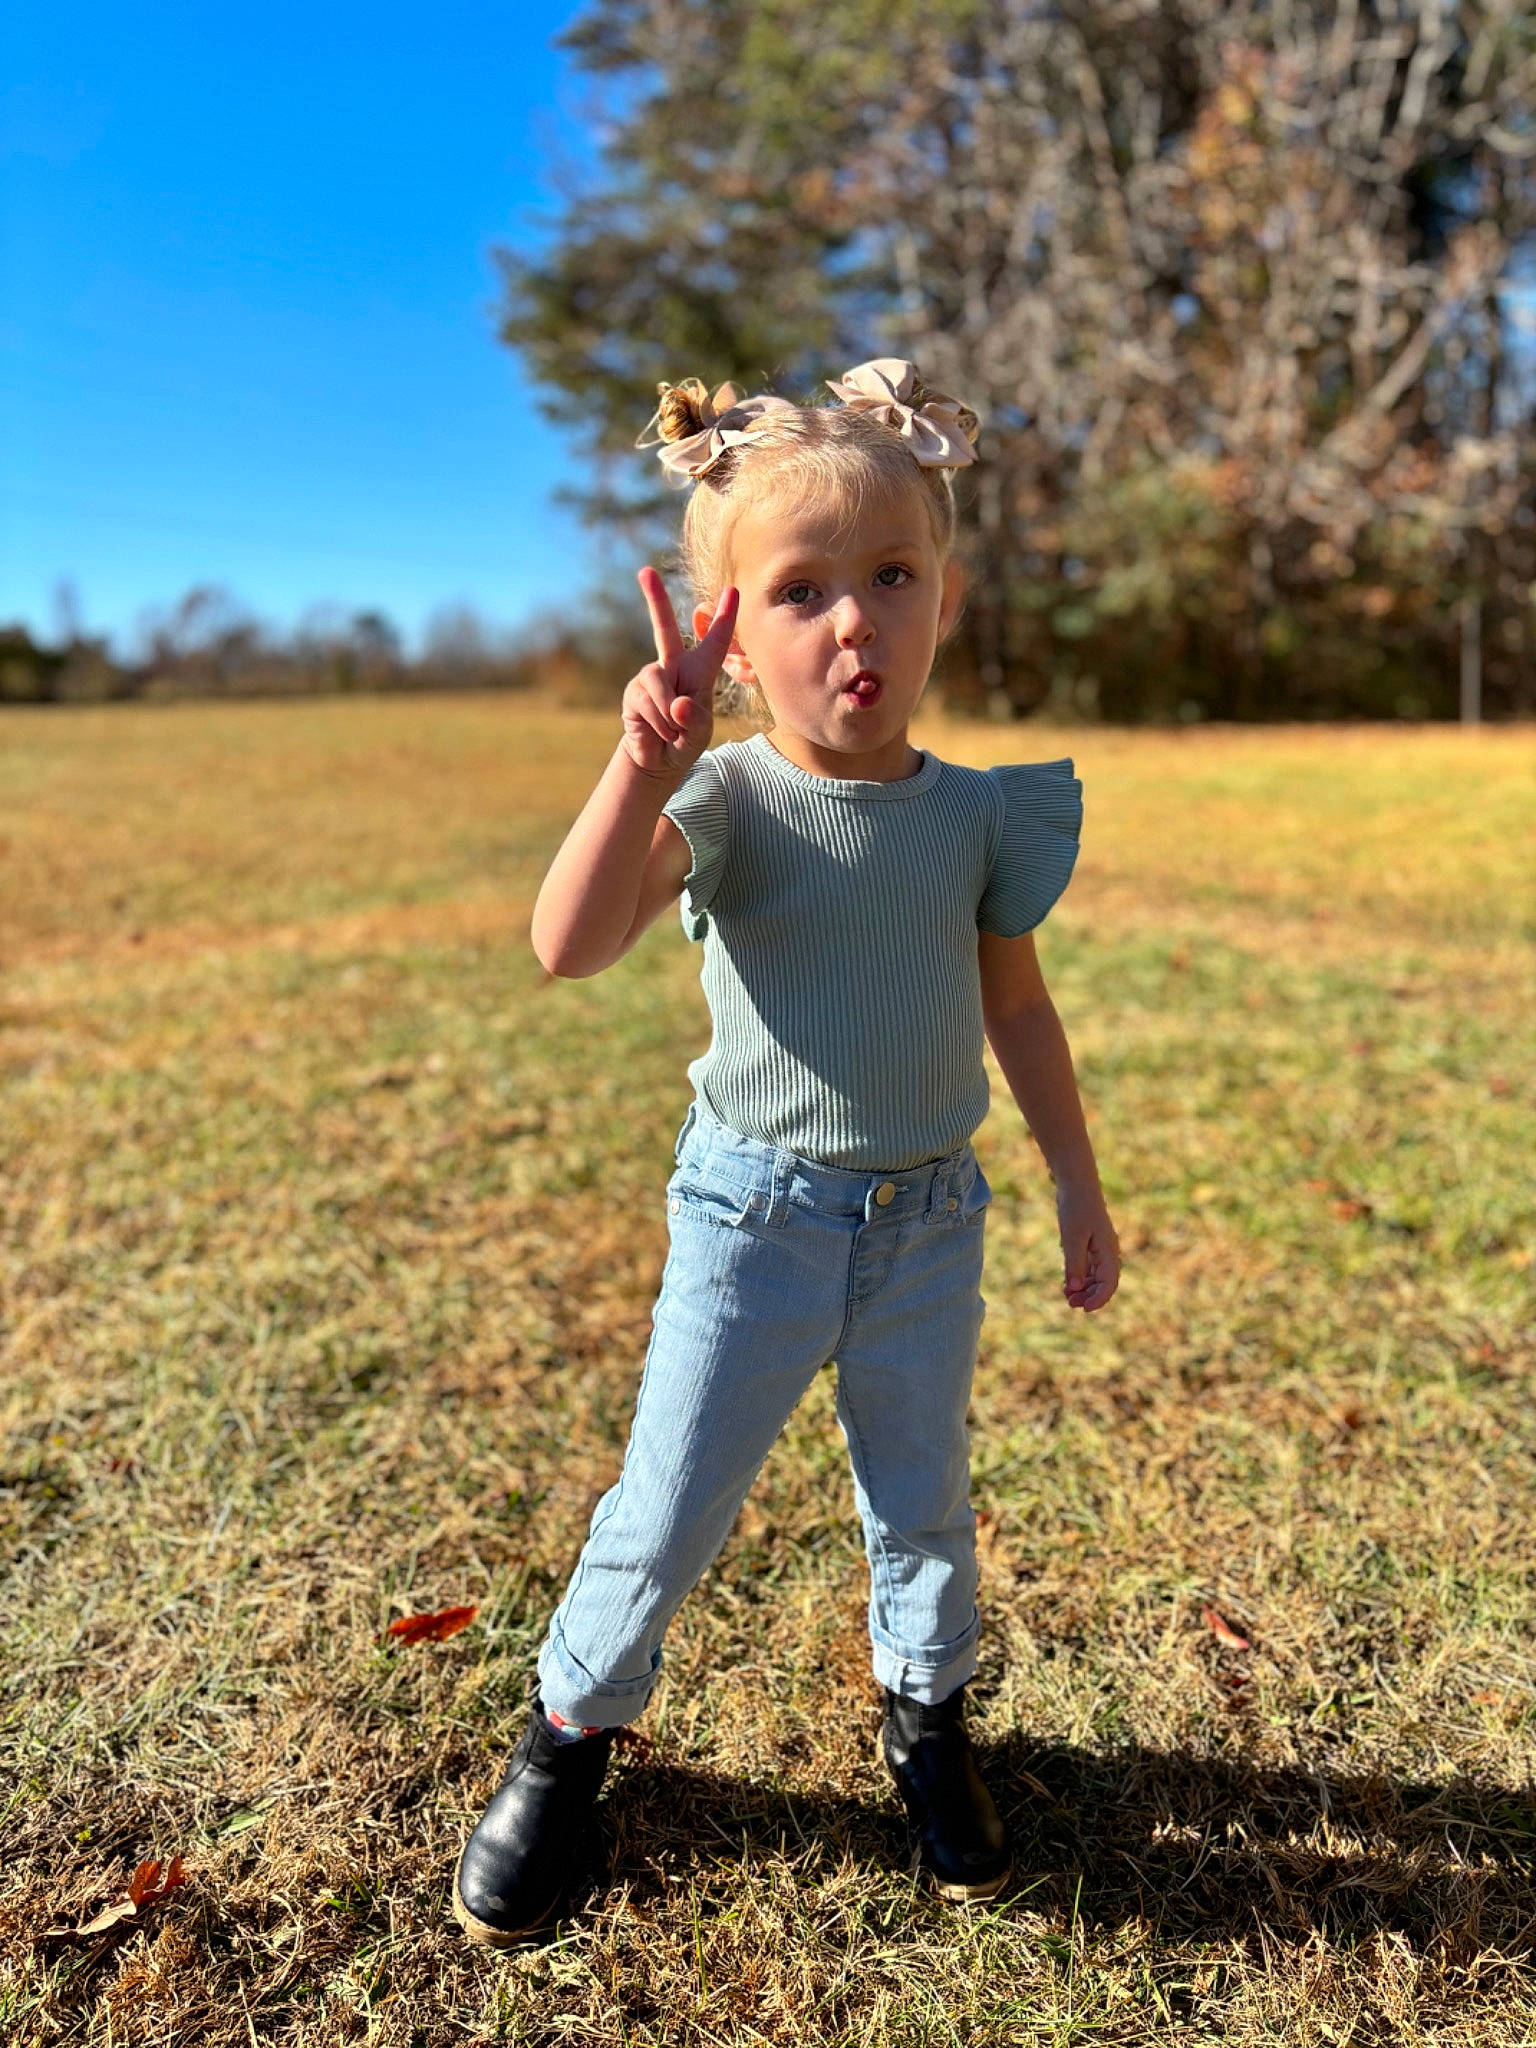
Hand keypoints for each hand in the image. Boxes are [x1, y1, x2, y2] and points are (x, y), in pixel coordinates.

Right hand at [620, 567, 737, 777]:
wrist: (659, 760)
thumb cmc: (686, 740)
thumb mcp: (701, 731)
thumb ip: (695, 718)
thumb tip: (676, 704)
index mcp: (700, 671)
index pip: (715, 640)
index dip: (725, 616)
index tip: (733, 590)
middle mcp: (673, 667)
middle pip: (663, 628)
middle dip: (654, 599)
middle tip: (644, 571)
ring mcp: (651, 678)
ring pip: (659, 682)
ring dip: (669, 714)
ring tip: (673, 732)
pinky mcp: (635, 693)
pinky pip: (648, 701)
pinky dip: (658, 723)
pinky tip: (660, 733)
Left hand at [1057, 1184, 1119, 1311]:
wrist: (1076, 1184)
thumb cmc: (1076, 1208)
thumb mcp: (1072, 1238)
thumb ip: (1074, 1264)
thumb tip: (1075, 1289)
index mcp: (1108, 1250)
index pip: (1110, 1282)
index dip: (1099, 1298)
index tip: (1085, 1309)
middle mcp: (1107, 1251)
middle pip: (1104, 1282)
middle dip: (1090, 1296)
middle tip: (1071, 1304)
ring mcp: (1099, 1247)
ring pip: (1096, 1276)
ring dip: (1084, 1289)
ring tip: (1068, 1298)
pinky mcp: (1090, 1243)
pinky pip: (1089, 1267)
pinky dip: (1080, 1278)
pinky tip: (1067, 1285)